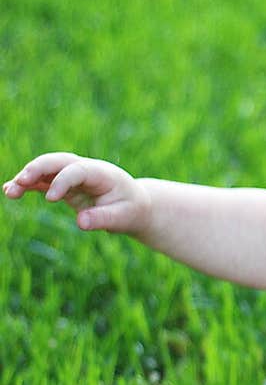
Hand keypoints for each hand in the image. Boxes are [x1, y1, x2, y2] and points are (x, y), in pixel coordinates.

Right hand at [4, 152, 148, 235]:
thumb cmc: (130, 210)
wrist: (134, 205)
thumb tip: (81, 223)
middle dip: (38, 169)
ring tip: (9, 191)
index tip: (50, 199)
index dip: (62, 182)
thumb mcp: (123, 217)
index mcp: (101, 173)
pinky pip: (43, 182)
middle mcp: (84, 169)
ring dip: (27, 178)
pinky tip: (10, 191)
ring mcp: (72, 175)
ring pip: (46, 170)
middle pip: (57, 162)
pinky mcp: (64, 185)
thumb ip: (103, 219)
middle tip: (20, 181)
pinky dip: (27, 186)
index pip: (77, 171)